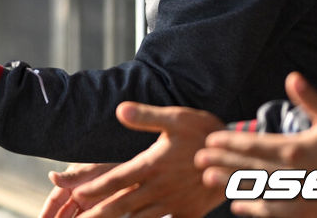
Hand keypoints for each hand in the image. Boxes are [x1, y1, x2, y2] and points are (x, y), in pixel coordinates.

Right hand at [40, 163, 116, 217]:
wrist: (135, 169)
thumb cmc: (111, 161)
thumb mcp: (92, 168)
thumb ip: (72, 176)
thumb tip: (51, 176)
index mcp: (72, 182)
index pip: (54, 201)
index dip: (46, 212)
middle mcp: (79, 193)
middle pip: (63, 213)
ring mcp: (91, 202)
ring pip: (77, 217)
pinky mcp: (103, 207)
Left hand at [62, 102, 225, 217]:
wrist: (240, 156)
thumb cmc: (205, 132)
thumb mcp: (177, 118)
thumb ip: (147, 116)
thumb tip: (120, 110)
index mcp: (153, 165)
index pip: (117, 178)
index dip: (95, 187)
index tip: (76, 195)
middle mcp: (160, 188)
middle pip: (122, 204)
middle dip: (98, 213)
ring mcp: (174, 203)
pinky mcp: (189, 213)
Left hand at [196, 72, 316, 217]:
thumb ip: (309, 99)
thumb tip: (292, 76)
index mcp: (293, 149)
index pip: (252, 145)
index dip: (228, 143)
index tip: (209, 141)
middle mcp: (290, 174)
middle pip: (247, 166)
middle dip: (220, 162)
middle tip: (197, 159)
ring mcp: (296, 196)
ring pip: (254, 189)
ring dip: (229, 183)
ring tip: (207, 179)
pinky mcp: (304, 214)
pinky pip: (272, 212)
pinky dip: (253, 209)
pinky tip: (236, 206)